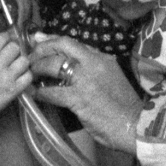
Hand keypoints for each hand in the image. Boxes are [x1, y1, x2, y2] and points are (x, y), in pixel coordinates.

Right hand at [0, 29, 32, 142]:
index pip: (2, 38)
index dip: (5, 36)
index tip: (6, 39)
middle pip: (15, 47)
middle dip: (13, 47)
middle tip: (10, 52)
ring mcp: (7, 79)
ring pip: (24, 60)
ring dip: (21, 60)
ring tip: (15, 63)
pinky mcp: (13, 91)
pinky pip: (28, 76)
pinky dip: (26, 74)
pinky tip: (19, 75)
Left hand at [29, 36, 143, 154]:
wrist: (134, 125)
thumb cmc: (124, 105)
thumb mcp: (112, 78)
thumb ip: (94, 69)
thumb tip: (73, 66)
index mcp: (102, 58)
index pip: (73, 42)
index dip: (53, 40)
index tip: (40, 40)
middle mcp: (94, 63)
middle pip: (62, 46)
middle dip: (42, 48)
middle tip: (31, 56)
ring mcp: (85, 80)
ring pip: (54, 65)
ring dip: (38, 68)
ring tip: (31, 73)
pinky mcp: (78, 98)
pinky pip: (52, 92)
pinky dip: (41, 92)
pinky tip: (35, 94)